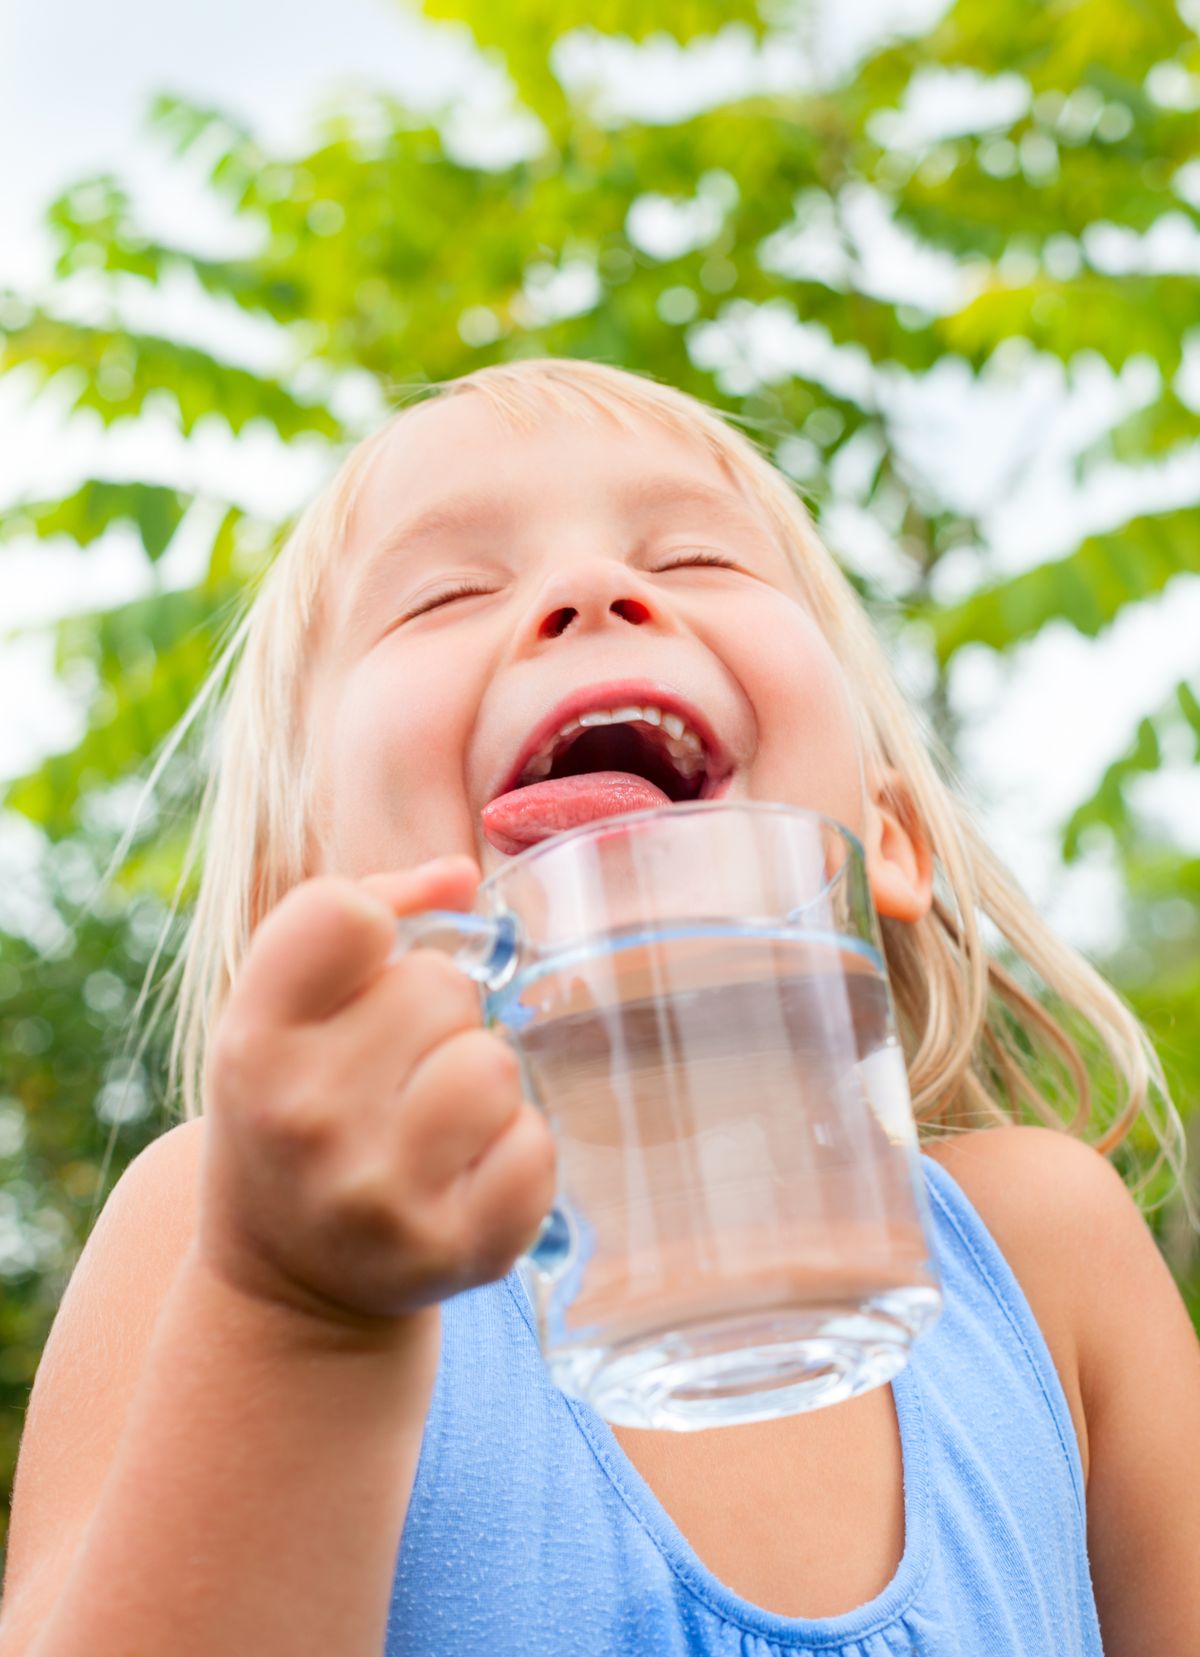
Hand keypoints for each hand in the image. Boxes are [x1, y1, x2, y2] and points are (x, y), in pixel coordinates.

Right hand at [196, 856, 555, 1335]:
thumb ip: (364, 914)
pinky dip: (513, 1152)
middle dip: (433, 1014)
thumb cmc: (296, 1109)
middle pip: (442, 986)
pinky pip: (536, 1145)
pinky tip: (462, 1174)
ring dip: (477, 1082)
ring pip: (494, 1065)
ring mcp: (382, 1196)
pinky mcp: (460, 1252)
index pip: (347, 914)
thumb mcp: (280, 1012)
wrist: (289, 1282)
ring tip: (431, 1120)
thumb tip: (462, 877)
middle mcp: (306, 1120)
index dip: (375, 931)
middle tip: (394, 1069)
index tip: (360, 977)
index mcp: (252, 1043)